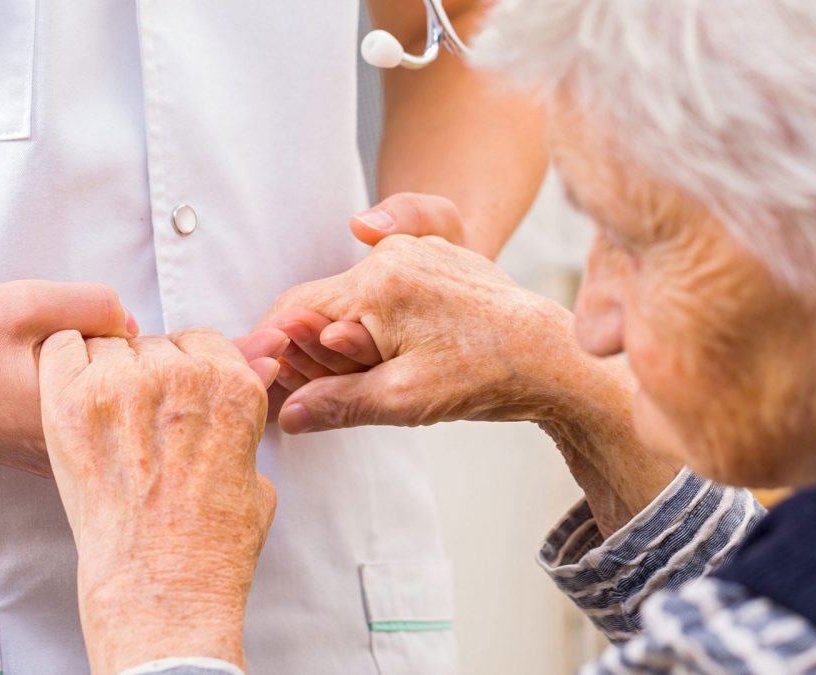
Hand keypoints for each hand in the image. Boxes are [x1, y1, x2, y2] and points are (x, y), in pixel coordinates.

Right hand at [0, 281, 137, 476]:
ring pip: (99, 418)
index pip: (136, 377)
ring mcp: (49, 461)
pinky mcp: (33, 460)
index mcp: (72, 415)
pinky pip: (75, 431)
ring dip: (86, 387)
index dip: (116, 340)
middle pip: (123, 403)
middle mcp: (65, 450)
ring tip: (33, 364)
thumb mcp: (27, 303)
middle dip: (107, 367)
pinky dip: (68, 406)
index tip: (77, 330)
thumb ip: (93, 305)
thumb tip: (133, 325)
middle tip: (54, 345)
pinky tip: (30, 383)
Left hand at [39, 329, 276, 673]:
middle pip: (155, 344)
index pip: (202, 341)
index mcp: (232, 385)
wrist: (160, 585)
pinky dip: (63, 365)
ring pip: (109, 346)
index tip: (174, 397)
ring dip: (105, 374)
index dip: (186, 370)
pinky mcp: (72, 399)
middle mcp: (182, 374)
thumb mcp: (255, 478)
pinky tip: (71, 401)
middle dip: (148, 376)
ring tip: (104, 424)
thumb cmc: (210, 546)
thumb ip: (240, 431)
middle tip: (139, 424)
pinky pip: (62, 348)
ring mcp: (124, 383)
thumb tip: (231, 412)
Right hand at [262, 222, 586, 433]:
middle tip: (315, 395)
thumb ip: (338, 403)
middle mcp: (393, 255)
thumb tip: (286, 414)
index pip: (294, 311)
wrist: (553, 356)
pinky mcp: (435, 260)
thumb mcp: (405, 401)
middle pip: (322, 304)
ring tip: (371, 379)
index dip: (274, 350)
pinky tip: (393, 356)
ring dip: (346, 339)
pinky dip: (373, 323)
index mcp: (377, 283)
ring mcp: (416, 252)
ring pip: (353, 298)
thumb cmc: (484, 376)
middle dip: (312, 350)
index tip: (262, 382)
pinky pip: (383, 289)